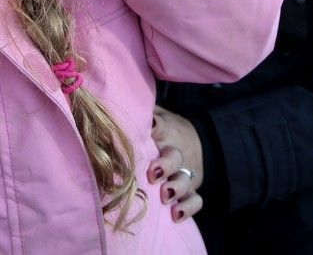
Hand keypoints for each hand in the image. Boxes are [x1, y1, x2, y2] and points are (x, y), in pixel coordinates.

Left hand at [147, 105, 203, 222]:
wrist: (197, 141)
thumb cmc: (167, 130)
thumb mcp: (159, 115)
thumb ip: (143, 112)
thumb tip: (115, 98)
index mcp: (166, 133)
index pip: (162, 126)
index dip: (155, 126)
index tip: (149, 128)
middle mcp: (176, 154)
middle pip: (175, 158)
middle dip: (166, 165)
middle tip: (154, 172)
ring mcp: (186, 173)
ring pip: (185, 180)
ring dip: (176, 188)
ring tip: (166, 195)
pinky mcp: (192, 189)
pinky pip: (196, 200)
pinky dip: (189, 208)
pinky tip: (176, 215)